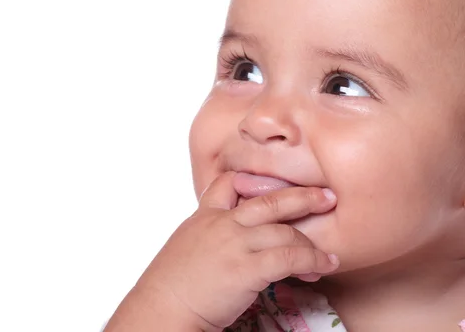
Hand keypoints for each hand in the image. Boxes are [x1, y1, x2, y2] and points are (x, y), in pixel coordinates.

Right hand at [129, 172, 338, 330]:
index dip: (253, 182)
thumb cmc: (169, 286)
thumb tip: (226, 245)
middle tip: (326, 196)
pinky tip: (322, 266)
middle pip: (269, 200)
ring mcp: (235, 243)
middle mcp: (222, 223)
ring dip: (311, 245)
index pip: (229, 183)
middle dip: (302, 197)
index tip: (274, 188)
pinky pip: (289, 258)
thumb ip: (207, 236)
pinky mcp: (247, 268)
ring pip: (285, 232)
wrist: (161, 307)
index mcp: (204, 216)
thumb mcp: (185, 247)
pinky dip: (312, 261)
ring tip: (327, 256)